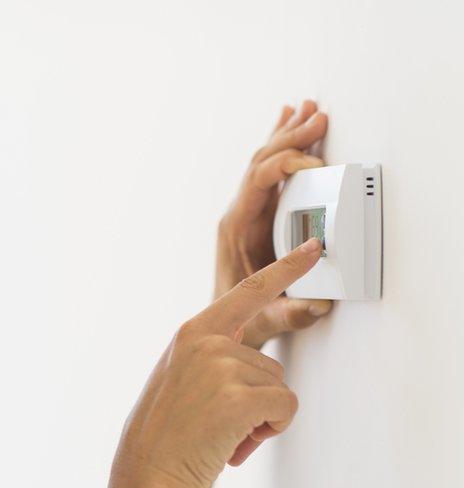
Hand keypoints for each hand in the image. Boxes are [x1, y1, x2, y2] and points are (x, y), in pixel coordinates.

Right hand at [106, 238, 322, 487]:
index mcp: (192, 332)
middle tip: (222, 423)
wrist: (148, 473)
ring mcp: (222, 364)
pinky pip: (285, 407)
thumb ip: (210, 357)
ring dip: (261, 418)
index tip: (313, 249)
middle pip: (270, 364)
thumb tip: (254, 365)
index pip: (248, 292)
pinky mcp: (239, 394)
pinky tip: (237, 441)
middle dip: (257, 399)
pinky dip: (271, 429)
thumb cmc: (165, 434)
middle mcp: (206, 340)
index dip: (286, 269)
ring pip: (279, 387)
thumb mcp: (180, 378)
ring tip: (223, 433)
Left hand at [215, 99, 333, 350]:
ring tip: (308, 108)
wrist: (223, 325)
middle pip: (262, 162)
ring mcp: (247, 212)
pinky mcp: (260, 216)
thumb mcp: (266, 320)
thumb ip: (290, 314)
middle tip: (318, 117)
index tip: (316, 164)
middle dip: (291, 137)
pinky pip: (271, 173)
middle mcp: (238, 213)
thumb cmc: (240, 319)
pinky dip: (283, 147)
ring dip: (288, 134)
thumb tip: (319, 305)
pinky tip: (287, 121)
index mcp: (236, 227)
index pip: (258, 181)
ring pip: (265, 162)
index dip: (286, 165)